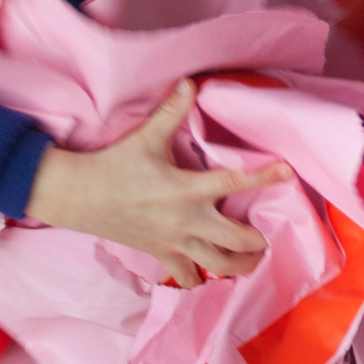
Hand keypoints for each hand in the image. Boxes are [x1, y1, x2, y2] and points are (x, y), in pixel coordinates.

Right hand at [24, 81, 276, 286]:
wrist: (76, 197)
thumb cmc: (113, 166)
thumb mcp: (145, 138)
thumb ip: (172, 112)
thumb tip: (190, 83)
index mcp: (186, 190)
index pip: (234, 181)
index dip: (264, 178)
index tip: (287, 173)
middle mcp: (186, 221)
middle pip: (235, 240)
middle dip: (256, 242)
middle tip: (267, 237)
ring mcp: (173, 243)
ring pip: (216, 266)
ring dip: (239, 267)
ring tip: (251, 262)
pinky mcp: (159, 255)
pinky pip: (185, 277)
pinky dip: (199, 280)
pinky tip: (209, 277)